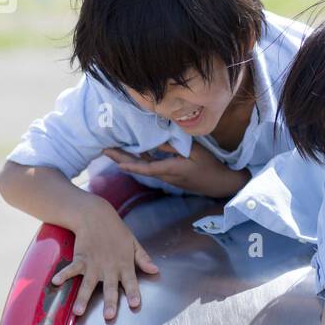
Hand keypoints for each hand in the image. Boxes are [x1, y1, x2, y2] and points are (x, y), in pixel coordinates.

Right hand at [51, 199, 158, 321]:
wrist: (96, 216)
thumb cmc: (116, 231)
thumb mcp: (133, 243)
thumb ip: (143, 258)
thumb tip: (155, 270)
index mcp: (124, 264)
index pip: (131, 281)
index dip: (133, 293)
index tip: (134, 304)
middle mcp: (109, 267)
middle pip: (110, 287)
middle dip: (110, 302)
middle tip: (109, 316)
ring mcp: (94, 264)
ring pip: (88, 283)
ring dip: (83, 297)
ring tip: (78, 311)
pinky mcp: (80, 258)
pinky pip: (72, 268)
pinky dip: (64, 275)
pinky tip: (55, 282)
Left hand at [103, 142, 246, 197]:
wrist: (220, 183)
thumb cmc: (210, 166)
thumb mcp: (195, 152)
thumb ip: (175, 147)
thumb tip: (156, 142)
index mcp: (172, 169)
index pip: (148, 168)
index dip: (131, 165)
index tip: (116, 161)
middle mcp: (166, 176)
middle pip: (140, 168)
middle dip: (121, 159)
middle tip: (104, 149)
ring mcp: (168, 177)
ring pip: (144, 168)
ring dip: (128, 159)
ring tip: (112, 150)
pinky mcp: (170, 176)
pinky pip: (151, 167)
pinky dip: (140, 160)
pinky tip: (133, 153)